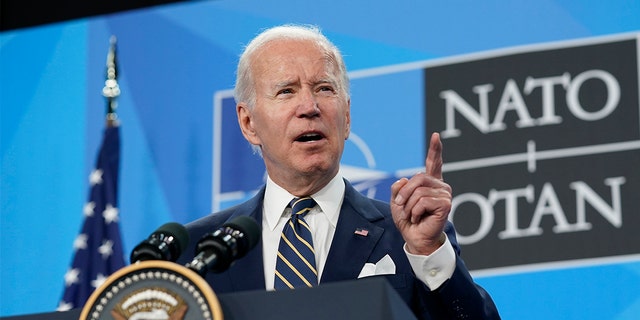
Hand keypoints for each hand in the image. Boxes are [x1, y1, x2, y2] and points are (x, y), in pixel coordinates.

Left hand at [390, 133, 451, 254]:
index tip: (436, 136)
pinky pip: (423, 201)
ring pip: (419, 191)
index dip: (435, 149)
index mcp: (429, 183)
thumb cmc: (408, 220)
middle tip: (402, 207)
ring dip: (409, 206)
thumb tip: (405, 180)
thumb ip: (399, 187)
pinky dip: (415, 211)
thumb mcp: (397, 201)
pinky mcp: (445, 204)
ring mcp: (444, 194)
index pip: (434, 163)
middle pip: (418, 178)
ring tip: (412, 216)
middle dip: (404, 194)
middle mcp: (439, 186)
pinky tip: (419, 218)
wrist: (414, 238)